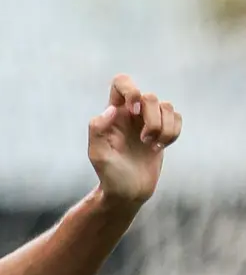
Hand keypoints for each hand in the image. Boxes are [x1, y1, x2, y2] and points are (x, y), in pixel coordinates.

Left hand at [89, 75, 181, 205]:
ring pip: (167, 106)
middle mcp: (131, 114)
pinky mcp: (163, 131)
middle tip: (143, 141)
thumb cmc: (109, 175)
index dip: (131, 89)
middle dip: (152, 120)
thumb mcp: (98, 155)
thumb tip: (112, 109)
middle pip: (150, 97)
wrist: (127, 193)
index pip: (121, 82)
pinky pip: (177, 118)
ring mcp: (148, 121)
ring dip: (163, 129)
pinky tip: (160, 148)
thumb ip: (97, 130)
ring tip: (151, 147)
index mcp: (113, 115)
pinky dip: (173, 133)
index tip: (132, 110)